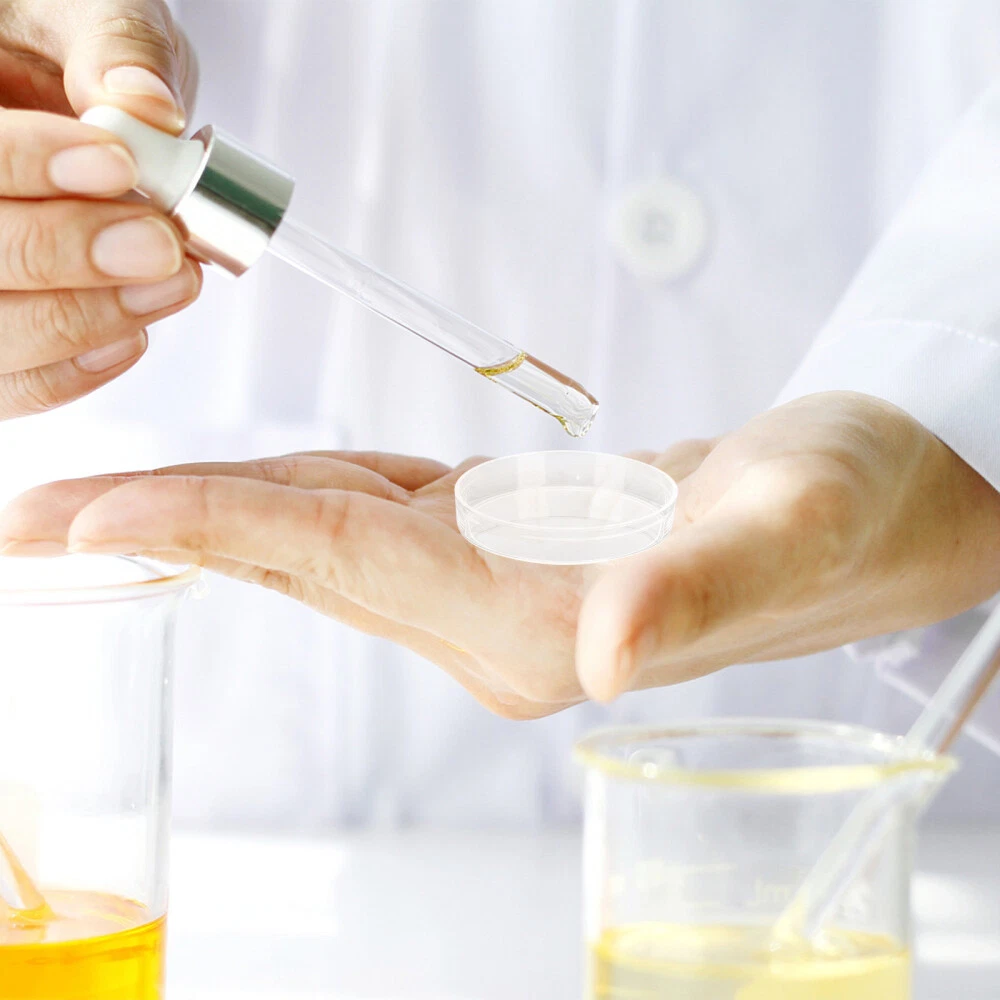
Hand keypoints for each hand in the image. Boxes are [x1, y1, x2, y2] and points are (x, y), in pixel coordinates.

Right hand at [0, 0, 200, 417]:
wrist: (63, 93)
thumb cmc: (64, 52)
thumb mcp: (85, 16)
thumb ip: (114, 50)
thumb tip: (149, 106)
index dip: (26, 162)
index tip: (117, 163)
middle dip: (66, 253)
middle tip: (162, 243)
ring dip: (86, 317)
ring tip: (171, 281)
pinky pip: (13, 387)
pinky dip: (76, 370)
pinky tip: (133, 333)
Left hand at [2, 392, 998, 717]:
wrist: (868, 517)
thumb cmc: (847, 505)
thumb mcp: (796, 524)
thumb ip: (702, 592)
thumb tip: (611, 649)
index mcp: (545, 618)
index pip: (338, 555)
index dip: (209, 525)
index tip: (82, 512)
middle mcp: (497, 624)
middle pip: (303, 558)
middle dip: (168, 529)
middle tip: (36, 512)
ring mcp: (495, 596)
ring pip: (328, 541)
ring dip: (221, 515)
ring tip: (108, 500)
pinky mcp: (507, 554)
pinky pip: (377, 522)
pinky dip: (303, 497)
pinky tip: (261, 482)